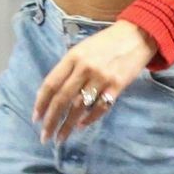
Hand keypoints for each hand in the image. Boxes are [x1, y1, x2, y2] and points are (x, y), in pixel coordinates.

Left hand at [33, 20, 156, 142]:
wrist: (137, 36)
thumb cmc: (107, 42)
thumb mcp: (83, 48)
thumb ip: (69, 67)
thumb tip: (55, 91)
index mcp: (73, 57)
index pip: (51, 84)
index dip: (41, 103)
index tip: (36, 118)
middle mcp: (85, 68)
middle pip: (62, 99)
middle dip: (51, 120)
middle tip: (45, 136)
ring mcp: (101, 78)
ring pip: (79, 107)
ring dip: (68, 125)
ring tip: (60, 138)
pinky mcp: (117, 86)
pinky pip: (100, 107)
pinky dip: (90, 119)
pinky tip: (81, 125)